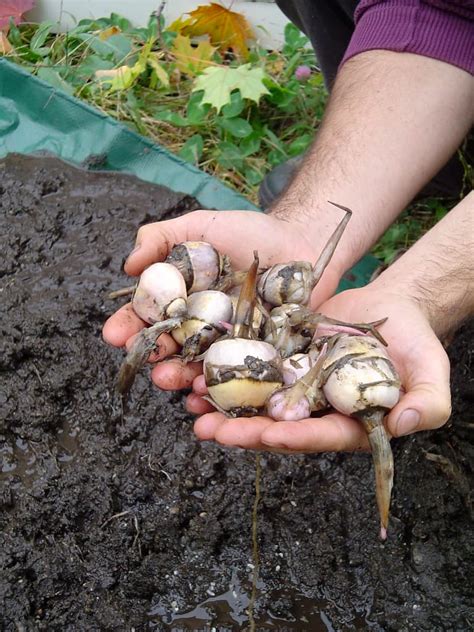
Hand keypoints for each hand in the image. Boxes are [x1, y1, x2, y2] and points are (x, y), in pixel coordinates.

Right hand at [103, 209, 344, 389]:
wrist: (300, 244)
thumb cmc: (248, 233)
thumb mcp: (200, 226)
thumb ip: (161, 238)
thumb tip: (128, 266)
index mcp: (181, 298)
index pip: (148, 315)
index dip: (129, 326)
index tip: (115, 334)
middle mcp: (198, 325)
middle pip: (169, 347)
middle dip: (153, 357)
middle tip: (146, 362)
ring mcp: (226, 343)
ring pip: (197, 367)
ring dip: (180, 377)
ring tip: (170, 379)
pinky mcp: (254, 355)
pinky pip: (234, 376)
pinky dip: (217, 389)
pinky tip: (204, 394)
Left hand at [190, 285, 450, 452]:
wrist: (394, 309)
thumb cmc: (417, 343)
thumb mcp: (431, 373)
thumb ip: (426, 403)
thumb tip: (403, 425)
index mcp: (351, 425)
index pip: (321, 437)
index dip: (294, 437)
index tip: (267, 434)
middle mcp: (319, 412)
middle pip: (279, 426)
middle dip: (244, 430)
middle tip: (210, 431)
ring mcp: (299, 388)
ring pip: (257, 402)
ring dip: (225, 408)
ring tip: (191, 407)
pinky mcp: (284, 362)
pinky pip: (254, 370)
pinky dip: (229, 373)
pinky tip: (197, 374)